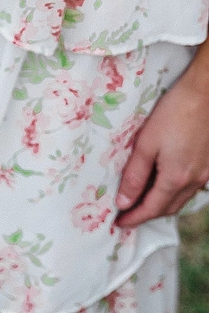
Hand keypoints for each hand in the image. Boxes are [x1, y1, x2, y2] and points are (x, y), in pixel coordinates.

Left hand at [115, 68, 208, 227]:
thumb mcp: (146, 143)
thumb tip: (123, 202)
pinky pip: (190, 187)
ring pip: (180, 199)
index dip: (133, 218)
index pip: (151, 209)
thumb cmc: (172, 113)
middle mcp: (194, 181)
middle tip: (127, 213)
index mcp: (176, 179)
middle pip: (168, 208)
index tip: (118, 224)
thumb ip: (135, 174)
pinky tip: (164, 181)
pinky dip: (174, 191)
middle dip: (147, 214)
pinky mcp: (208, 163)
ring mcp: (204, 173)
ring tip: (142, 199)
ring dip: (161, 203)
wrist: (204, 94)